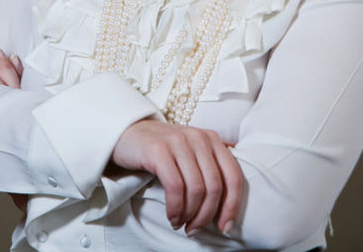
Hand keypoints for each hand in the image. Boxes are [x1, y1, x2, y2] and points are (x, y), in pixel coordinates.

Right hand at [111, 119, 242, 235]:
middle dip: (206, 215)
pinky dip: (175, 208)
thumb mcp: (192, 153)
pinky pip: (175, 187)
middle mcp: (198, 137)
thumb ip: (211, 167)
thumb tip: (231, 203)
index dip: (232, 206)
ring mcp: (178, 142)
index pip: (233, 176)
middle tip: (194, 229)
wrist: (129, 133)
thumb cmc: (163, 150)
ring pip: (196, 189)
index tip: (225, 227)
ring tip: (180, 223)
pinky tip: (171, 216)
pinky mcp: (158, 150)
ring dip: (189, 215)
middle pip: (214, 187)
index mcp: (212, 139)